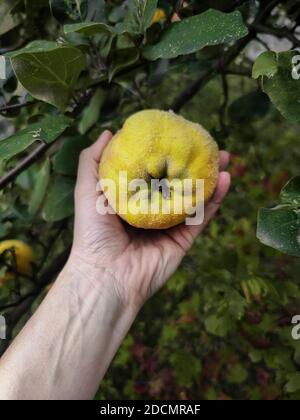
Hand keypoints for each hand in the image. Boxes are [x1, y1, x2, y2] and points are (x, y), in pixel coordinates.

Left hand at [71, 131, 230, 309]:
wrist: (105, 275)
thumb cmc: (93, 233)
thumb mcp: (87, 191)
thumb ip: (92, 161)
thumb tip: (109, 132)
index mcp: (132, 198)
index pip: (152, 170)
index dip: (165, 151)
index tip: (177, 130)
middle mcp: (153, 210)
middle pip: (177, 181)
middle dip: (193, 162)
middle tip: (207, 141)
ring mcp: (170, 225)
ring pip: (195, 197)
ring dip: (211, 177)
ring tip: (225, 156)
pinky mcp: (183, 240)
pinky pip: (202, 217)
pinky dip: (216, 199)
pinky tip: (226, 179)